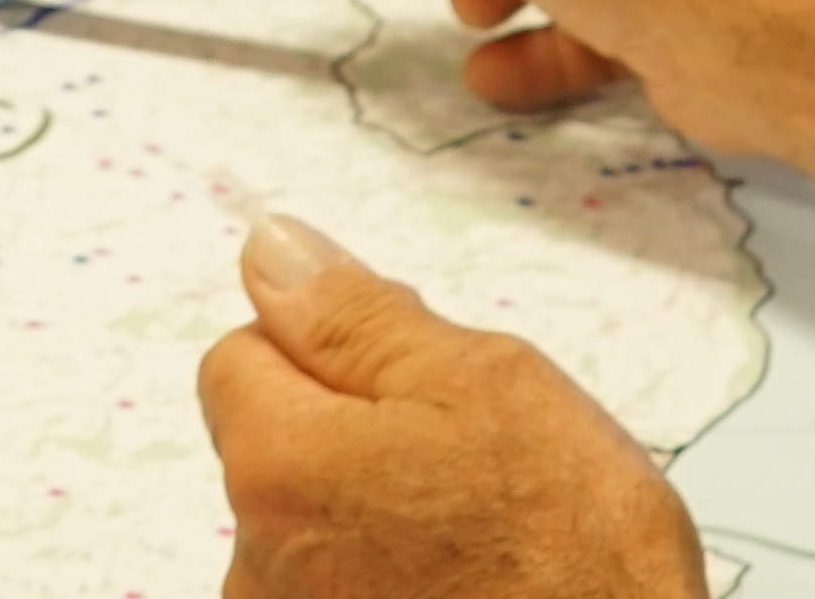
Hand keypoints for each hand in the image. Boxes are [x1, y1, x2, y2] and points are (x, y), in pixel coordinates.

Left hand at [199, 213, 705, 598]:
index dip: (330, 353)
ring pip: (311, 528)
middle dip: (352, 438)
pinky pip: (339, 588)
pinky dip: (386, 581)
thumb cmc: (573, 552)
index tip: (412, 387)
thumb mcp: (483, 382)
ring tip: (476, 543)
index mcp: (276, 464)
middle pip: (275, 448)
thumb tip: (272, 250)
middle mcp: (256, 565)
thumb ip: (355, 313)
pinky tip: (462, 589)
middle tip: (466, 468)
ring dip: (372, 519)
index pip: (241, 356)